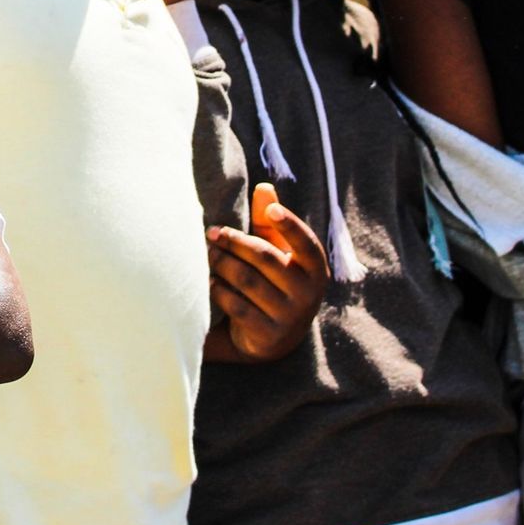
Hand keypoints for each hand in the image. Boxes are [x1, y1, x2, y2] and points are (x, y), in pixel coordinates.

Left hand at [204, 183, 328, 361]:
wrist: (275, 337)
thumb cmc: (275, 280)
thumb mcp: (279, 251)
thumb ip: (270, 222)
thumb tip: (264, 187)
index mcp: (315, 268)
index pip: (306, 243)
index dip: (290, 225)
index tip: (271, 210)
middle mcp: (308, 294)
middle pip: (265, 257)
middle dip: (234, 241)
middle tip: (212, 232)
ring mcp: (290, 317)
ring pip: (247, 281)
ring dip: (222, 263)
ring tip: (208, 253)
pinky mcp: (269, 336)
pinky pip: (238, 306)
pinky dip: (220, 290)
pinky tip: (209, 281)